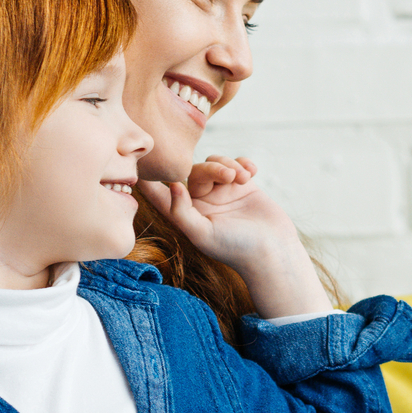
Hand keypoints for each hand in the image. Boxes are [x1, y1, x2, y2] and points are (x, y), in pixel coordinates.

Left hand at [138, 156, 328, 317]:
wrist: (273, 251)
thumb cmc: (236, 249)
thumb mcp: (202, 234)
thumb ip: (181, 211)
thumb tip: (171, 185)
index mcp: (187, 214)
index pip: (162, 193)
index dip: (149, 178)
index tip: (138, 161)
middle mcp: (203, 201)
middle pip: (196, 170)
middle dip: (212, 168)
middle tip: (229, 177)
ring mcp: (224, 192)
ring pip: (216, 162)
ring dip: (229, 165)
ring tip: (243, 178)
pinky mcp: (244, 186)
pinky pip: (237, 164)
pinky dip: (243, 163)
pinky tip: (252, 173)